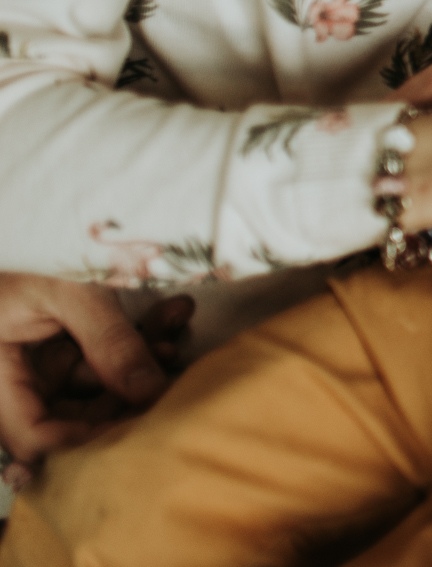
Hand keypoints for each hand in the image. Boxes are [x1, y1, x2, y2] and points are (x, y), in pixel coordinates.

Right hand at [0, 276, 192, 480]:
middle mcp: (19, 387)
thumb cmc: (20, 262)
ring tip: (176, 317)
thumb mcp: (62, 293)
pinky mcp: (68, 354)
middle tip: (174, 355)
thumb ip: (105, 339)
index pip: (39, 438)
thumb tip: (151, 390)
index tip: (144, 419)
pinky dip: (140, 338)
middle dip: (134, 387)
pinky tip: (171, 313)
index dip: (89, 439)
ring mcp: (46, 371)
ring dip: (145, 356)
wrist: (12, 229)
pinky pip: (108, 360)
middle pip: (80, 415)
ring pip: (103, 385)